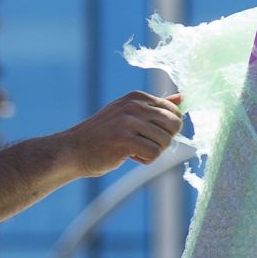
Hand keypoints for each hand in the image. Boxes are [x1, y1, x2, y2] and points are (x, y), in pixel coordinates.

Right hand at [68, 89, 183, 176]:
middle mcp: (134, 105)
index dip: (166, 128)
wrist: (74, 150)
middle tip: (143, 144)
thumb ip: (155, 107)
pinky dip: (145, 160)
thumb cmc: (103, 135)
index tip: (147, 134)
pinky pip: (154, 154)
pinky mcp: (125, 140)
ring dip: (153, 152)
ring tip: (132, 150)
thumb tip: (182, 98)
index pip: (174, 111)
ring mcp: (129, 122)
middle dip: (163, 140)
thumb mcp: (128, 114)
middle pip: (174, 125)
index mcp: (136, 97)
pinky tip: (128, 156)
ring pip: (165, 141)